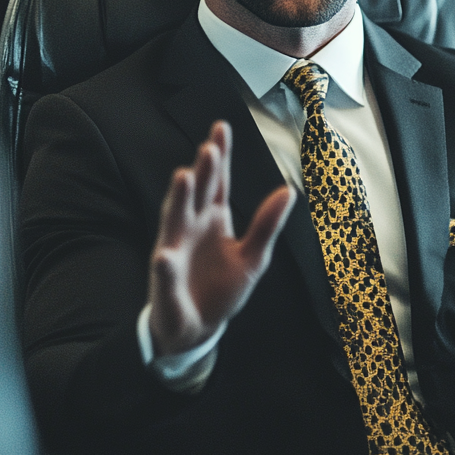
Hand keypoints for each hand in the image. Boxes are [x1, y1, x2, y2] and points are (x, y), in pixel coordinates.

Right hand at [148, 120, 295, 355]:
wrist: (198, 326)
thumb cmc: (223, 287)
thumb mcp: (254, 256)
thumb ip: (267, 224)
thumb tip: (288, 190)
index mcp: (213, 217)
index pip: (217, 182)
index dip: (221, 157)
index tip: (221, 128)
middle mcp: (191, 226)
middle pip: (197, 193)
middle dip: (202, 171)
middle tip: (209, 148)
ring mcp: (175, 250)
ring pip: (175, 220)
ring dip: (178, 199)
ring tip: (183, 177)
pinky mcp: (166, 281)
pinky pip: (166, 272)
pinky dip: (165, 266)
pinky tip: (165, 257)